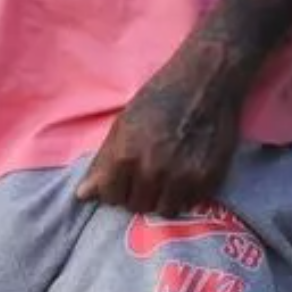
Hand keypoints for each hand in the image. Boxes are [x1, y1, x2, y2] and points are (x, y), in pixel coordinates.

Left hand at [77, 52, 247, 216]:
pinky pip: (191, 203)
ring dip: (161, 198)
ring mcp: (182, 177)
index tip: (122, 180)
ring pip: (164, 210)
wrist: (205, 81)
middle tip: (145, 177)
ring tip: (165, 178)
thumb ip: (103, 162)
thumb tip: (83, 195)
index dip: (115, 189)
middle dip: (137, 194)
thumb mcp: (123, 124)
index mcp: (126, 156)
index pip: (111, 197)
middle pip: (137, 206)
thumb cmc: (158, 98)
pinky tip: (185, 173)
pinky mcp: (208, 179)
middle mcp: (153, 171)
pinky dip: (186, 193)